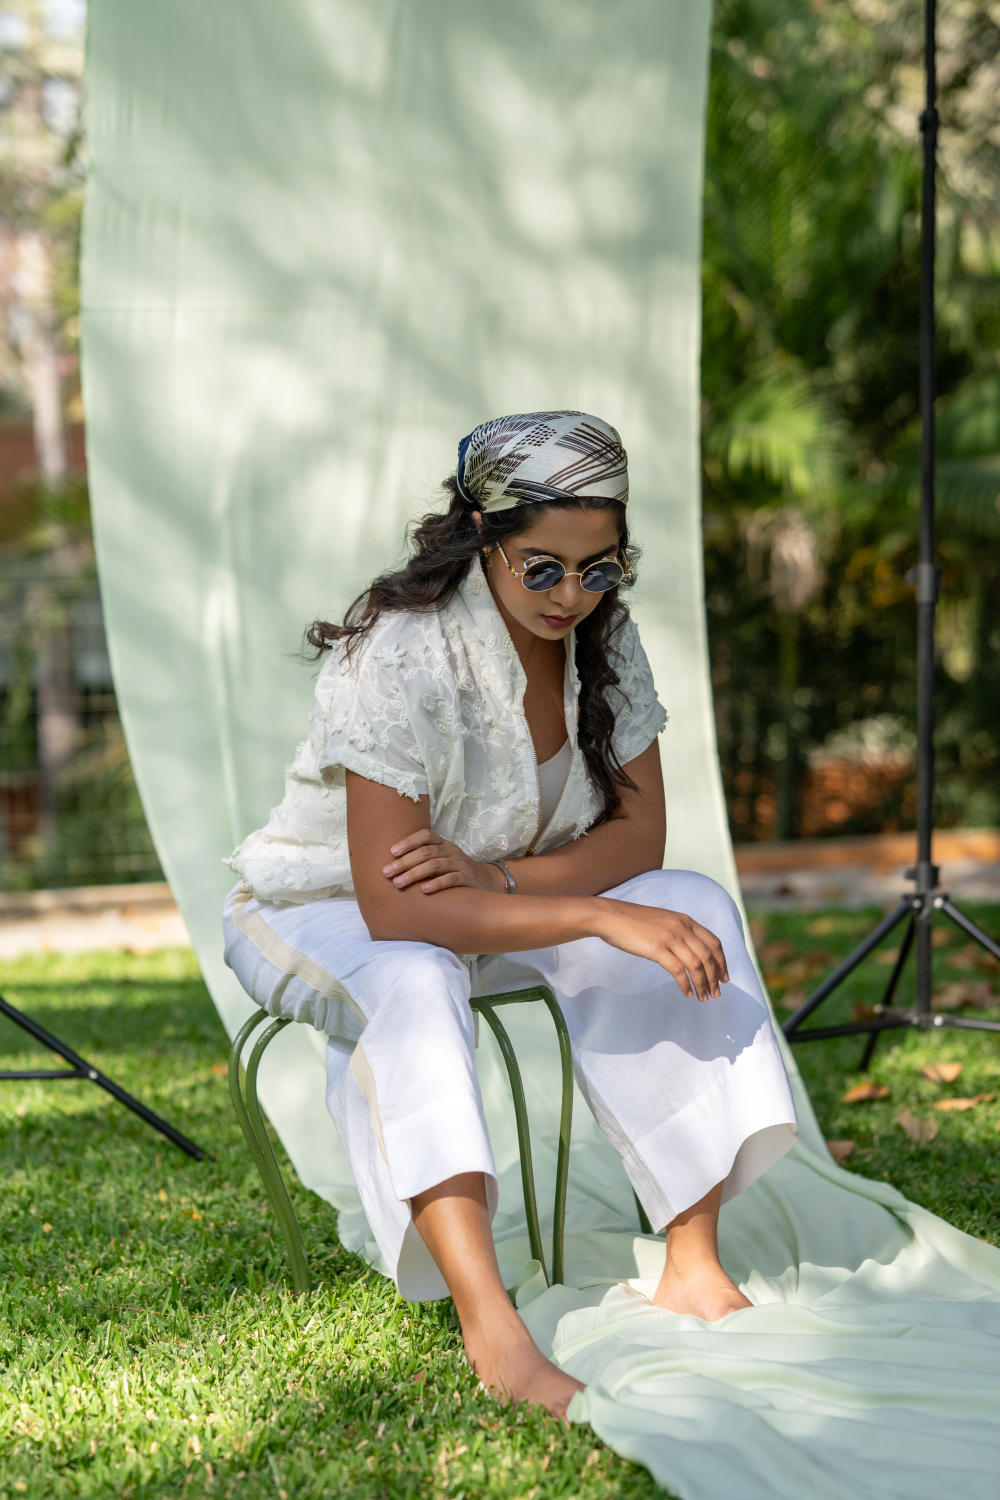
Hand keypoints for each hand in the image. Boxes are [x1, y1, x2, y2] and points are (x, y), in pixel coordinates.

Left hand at [381, 828, 504, 894]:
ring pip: (435, 865)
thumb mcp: (440, 860)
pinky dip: (436, 883)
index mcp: (442, 843)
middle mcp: (450, 850)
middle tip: (386, 873)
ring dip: (414, 873)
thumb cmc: (454, 871)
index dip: (408, 842)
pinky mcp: (467, 878)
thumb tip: (391, 866)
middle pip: (425, 852)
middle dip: (404, 862)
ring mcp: (460, 863)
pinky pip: (451, 879)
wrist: (486, 882)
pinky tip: (424, 890)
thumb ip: (422, 860)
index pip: (424, 836)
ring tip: (398, 883)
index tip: (392, 852)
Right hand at [592, 899, 729, 1002]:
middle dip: (715, 977)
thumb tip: (689, 951)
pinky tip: (687, 993)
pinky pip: (678, 971)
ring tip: (704, 997)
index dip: (722, 961)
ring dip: (703, 984)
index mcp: (685, 920)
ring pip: (696, 965)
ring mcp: (670, 937)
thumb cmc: (633, 921)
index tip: (724, 976)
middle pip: (708, 956)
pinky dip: (686, 984)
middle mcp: (682, 927)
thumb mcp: (663, 921)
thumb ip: (678, 931)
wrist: (611, 917)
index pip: (713, 942)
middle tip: (717, 993)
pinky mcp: (657, 949)